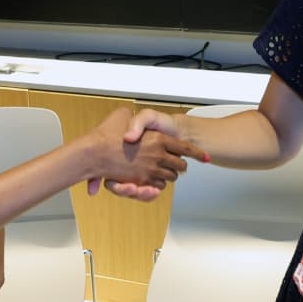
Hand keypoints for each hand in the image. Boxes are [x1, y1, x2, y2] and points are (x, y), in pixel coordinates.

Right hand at [82, 107, 203, 197]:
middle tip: (179, 164)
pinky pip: (157, 186)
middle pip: (180, 166)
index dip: (198, 153)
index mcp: (158, 139)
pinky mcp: (141, 181)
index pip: (185, 147)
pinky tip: (154, 180)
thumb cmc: (107, 135)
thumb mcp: (122, 115)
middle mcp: (158, 156)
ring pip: (170, 178)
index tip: (207, 157)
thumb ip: (134, 117)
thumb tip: (136, 116)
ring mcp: (151, 170)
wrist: (95, 152)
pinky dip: (157, 185)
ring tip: (167, 171)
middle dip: (180, 166)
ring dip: (169, 176)